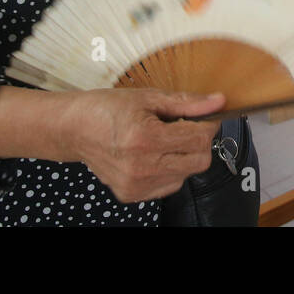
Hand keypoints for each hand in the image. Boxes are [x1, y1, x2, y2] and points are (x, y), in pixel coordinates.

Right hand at [61, 88, 224, 202]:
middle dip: (199, 141)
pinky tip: (154, 155)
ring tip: (163, 140)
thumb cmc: (108, 109)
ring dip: (185, 156)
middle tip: (184, 126)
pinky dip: (170, 169)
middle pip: (199, 161)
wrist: (75, 129)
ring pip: (187, 174)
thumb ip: (187, 103)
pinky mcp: (132, 195)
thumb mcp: (149, 97)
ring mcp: (136, 185)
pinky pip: (170, 185)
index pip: (199, 138)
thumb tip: (218, 102)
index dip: (209, 124)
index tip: (205, 116)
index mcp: (145, 139)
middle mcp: (141, 167)